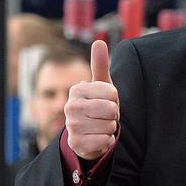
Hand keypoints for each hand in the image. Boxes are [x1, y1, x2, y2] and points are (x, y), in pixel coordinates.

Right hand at [65, 39, 118, 160]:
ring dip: (110, 128)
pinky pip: (105, 141)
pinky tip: (98, 138)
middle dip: (113, 115)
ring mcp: (71, 126)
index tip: (106, 101)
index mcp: (77, 89)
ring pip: (109, 126)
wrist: (87, 135)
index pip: (112, 93)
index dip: (114, 99)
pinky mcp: (76, 144)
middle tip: (104, 116)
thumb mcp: (101, 86)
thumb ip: (100, 65)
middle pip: (111, 109)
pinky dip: (107, 141)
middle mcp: (70, 106)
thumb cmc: (97, 107)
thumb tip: (99, 42)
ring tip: (100, 126)